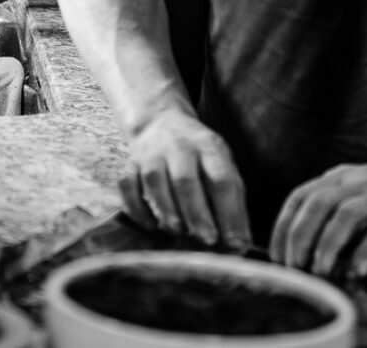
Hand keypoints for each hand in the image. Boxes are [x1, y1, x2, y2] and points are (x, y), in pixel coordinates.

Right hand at [118, 108, 252, 250]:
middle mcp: (179, 146)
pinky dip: (137, 208)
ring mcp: (151, 153)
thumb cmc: (199, 156)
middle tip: (207, 240)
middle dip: (197, 214)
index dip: (229, 212)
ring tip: (178, 232)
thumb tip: (239, 244)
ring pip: (155, 181)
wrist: (160, 122)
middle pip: (186, 181)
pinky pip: (127, 186)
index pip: (222, 179)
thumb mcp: (222, 166)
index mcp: (209, 147)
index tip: (234, 242)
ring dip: (167, 211)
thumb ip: (232, 203)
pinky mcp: (130, 163)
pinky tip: (150, 225)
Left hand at [270, 158, 366, 278]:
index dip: (283, 226)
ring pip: (346, 214)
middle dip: (300, 238)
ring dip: (328, 245)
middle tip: (295, 267)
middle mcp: (360, 181)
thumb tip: (304, 250)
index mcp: (343, 177)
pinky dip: (365, 252)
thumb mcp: (360, 194)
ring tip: (321, 271)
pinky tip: (357, 270)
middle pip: (318, 203)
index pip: (301, 196)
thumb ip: (334, 214)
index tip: (278, 255)